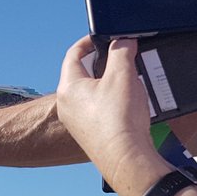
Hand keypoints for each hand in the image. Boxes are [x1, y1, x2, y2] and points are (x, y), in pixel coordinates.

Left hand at [56, 36, 164, 195]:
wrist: (125, 158)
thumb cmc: (119, 119)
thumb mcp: (123, 74)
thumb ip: (121, 51)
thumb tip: (122, 42)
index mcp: (68, 87)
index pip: (73, 54)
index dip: (89, 41)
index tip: (103, 37)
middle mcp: (67, 106)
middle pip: (83, 73)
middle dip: (103, 63)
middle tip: (122, 58)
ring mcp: (76, 122)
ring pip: (92, 92)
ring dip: (109, 83)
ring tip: (129, 80)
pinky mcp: (89, 134)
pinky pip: (98, 110)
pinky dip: (111, 101)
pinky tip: (128, 104)